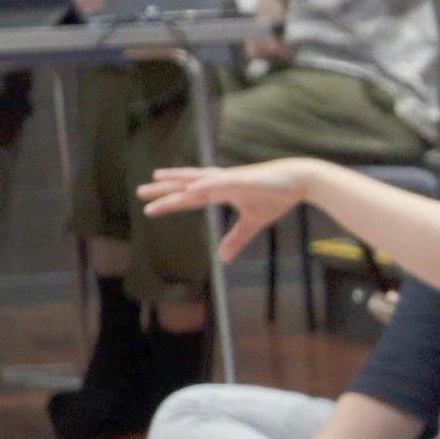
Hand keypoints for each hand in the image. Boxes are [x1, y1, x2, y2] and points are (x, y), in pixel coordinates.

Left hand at [136, 159, 322, 262]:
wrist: (300, 180)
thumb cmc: (277, 196)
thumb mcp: (254, 223)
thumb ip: (236, 239)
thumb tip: (222, 259)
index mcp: (222, 191)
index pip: (190, 198)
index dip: (171, 202)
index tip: (150, 207)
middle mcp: (221, 182)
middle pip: (186, 185)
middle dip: (164, 189)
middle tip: (139, 192)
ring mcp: (230, 179)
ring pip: (198, 180)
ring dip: (177, 181)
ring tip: (156, 179)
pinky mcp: (243, 179)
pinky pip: (220, 183)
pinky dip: (204, 185)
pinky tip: (191, 188)